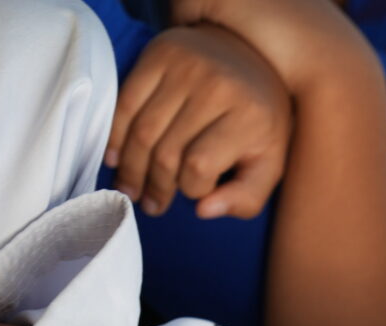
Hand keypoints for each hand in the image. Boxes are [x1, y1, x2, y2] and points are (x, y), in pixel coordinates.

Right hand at [107, 24, 291, 219]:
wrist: (252, 53)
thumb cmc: (259, 119)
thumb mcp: (269, 163)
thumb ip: (246, 198)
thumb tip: (203, 212)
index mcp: (249, 116)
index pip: (200, 167)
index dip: (191, 189)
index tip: (193, 192)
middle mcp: (216, 87)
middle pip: (168, 152)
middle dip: (157, 186)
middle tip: (151, 205)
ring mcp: (186, 66)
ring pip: (143, 132)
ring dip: (132, 169)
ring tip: (132, 189)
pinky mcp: (160, 53)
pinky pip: (126, 103)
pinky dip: (116, 135)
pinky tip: (116, 158)